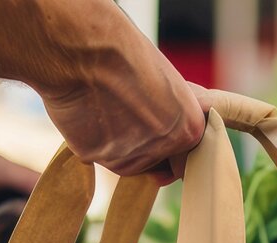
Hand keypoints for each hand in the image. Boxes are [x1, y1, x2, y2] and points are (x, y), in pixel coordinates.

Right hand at [37, 8, 203, 183]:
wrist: (86, 48)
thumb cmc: (127, 54)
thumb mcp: (165, 84)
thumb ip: (172, 114)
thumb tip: (170, 130)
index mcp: (190, 128)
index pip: (182, 156)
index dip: (165, 142)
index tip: (151, 124)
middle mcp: (165, 147)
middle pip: (153, 161)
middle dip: (141, 142)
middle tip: (125, 111)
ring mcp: (130, 156)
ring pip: (123, 159)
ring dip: (115, 140)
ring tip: (104, 103)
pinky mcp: (98, 157)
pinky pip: (95, 152)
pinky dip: (90, 136)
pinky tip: (87, 109)